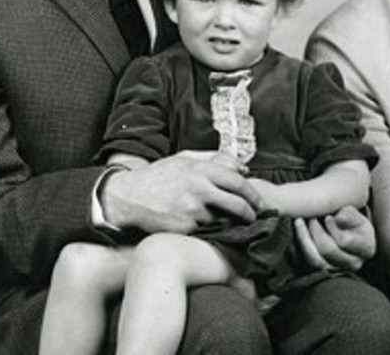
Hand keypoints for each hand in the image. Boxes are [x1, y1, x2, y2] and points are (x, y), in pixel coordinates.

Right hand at [100, 150, 261, 232]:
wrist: (129, 197)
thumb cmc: (158, 177)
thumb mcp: (184, 160)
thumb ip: (213, 159)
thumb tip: (242, 166)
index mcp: (201, 170)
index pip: (238, 182)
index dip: (254, 195)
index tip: (261, 203)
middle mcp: (199, 189)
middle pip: (237, 204)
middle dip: (251, 213)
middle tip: (257, 218)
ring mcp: (191, 209)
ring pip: (219, 218)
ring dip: (223, 221)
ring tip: (221, 220)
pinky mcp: (184, 227)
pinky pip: (203, 230)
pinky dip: (205, 229)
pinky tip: (199, 226)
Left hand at [292, 205, 375, 271]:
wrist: (351, 237)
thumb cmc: (355, 225)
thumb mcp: (357, 216)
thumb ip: (350, 216)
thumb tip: (338, 218)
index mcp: (365, 249)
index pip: (344, 241)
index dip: (332, 228)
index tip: (326, 216)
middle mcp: (353, 263)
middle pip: (328, 250)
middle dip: (316, 231)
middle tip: (311, 217)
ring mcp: (337, 270)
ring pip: (314, 260)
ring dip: (304, 239)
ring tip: (299, 222)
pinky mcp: (322, 272)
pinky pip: (305, 263)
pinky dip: (297, 248)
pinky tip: (296, 233)